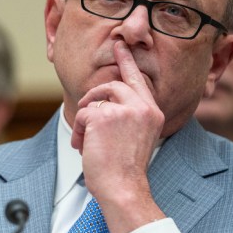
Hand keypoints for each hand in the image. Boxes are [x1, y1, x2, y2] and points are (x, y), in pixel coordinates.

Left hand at [72, 41, 165, 232]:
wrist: (123, 188)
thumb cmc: (126, 170)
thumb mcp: (136, 138)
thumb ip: (128, 117)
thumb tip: (103, 103)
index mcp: (153, 112)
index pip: (138, 81)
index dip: (127, 61)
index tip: (120, 45)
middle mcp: (142, 107)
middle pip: (112, 85)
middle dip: (94, 96)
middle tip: (86, 106)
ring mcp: (124, 110)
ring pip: (94, 101)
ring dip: (85, 120)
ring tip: (86, 139)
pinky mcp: (104, 116)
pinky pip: (82, 114)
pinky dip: (79, 131)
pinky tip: (84, 146)